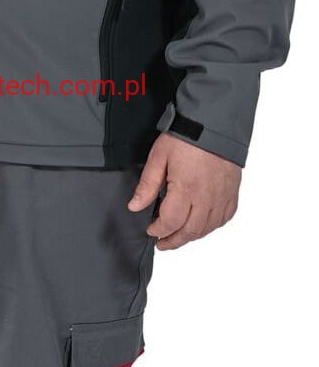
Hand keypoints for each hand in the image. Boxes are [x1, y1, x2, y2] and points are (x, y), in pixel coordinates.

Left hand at [127, 133, 241, 250]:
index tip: (151, 230)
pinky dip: (211, 226)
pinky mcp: (232, 192)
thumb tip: (135, 207)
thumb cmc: (186, 137)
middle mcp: (206, 197)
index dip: (159, 231)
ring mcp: (222, 196)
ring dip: (191, 236)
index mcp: (186, 188)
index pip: (171, 222)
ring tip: (179, 236)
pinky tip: (202, 225)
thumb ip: (148, 184)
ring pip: (207, 228)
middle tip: (162, 243)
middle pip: (190, 231)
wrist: (215, 123)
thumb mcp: (159, 157)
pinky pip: (224, 218)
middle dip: (173, 240)